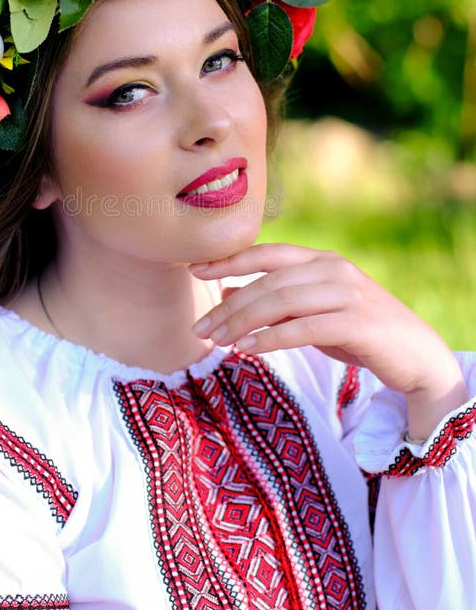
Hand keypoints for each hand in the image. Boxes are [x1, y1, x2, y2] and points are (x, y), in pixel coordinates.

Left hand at [190, 243, 467, 439]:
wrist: (416, 356)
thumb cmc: (359, 334)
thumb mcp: (312, 313)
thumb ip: (275, 301)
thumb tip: (227, 293)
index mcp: (321, 261)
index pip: (267, 253)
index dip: (229, 260)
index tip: (194, 270)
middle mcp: (333, 270)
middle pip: (268, 282)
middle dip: (228, 305)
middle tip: (201, 329)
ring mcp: (347, 294)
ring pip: (282, 302)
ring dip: (243, 322)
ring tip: (218, 342)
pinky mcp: (357, 322)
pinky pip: (304, 328)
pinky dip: (271, 338)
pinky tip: (248, 349)